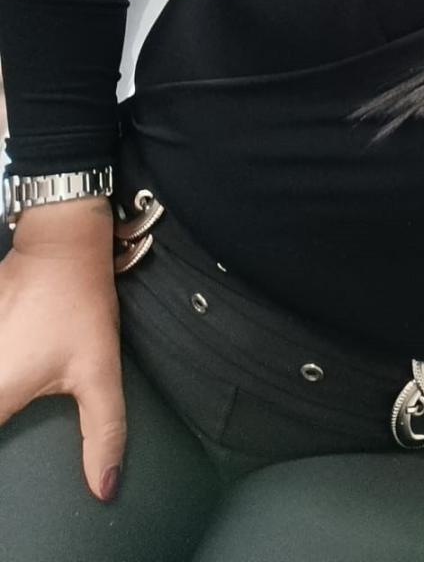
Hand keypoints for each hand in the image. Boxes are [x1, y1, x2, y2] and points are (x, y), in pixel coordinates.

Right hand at [0, 199, 124, 501]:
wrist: (62, 245)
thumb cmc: (80, 304)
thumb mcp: (100, 372)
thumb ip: (102, 433)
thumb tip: (104, 486)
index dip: (0, 456)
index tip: (15, 423)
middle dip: (1, 409)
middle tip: (20, 399)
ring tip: (22, 376)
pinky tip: (11, 359)